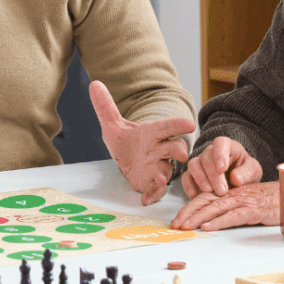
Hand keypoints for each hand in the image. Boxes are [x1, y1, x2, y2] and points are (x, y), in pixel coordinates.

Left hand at [89, 81, 194, 204]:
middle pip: (174, 148)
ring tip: (160, 177)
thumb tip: (94, 84)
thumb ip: (105, 106)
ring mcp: (157, 167)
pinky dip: (151, 194)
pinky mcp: (150, 184)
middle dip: (179, 150)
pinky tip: (144, 199)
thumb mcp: (112, 124)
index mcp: (152, 134)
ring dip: (164, 174)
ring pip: (166, 170)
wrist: (127, 160)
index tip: (189, 124)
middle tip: (182, 154)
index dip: (178, 125)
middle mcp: (159, 150)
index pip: (167, 127)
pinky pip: (155, 190)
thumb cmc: (127, 141)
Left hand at [171, 181, 279, 230]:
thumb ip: (226, 208)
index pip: (202, 199)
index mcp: (226, 193)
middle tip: (175, 225)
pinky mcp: (252, 210)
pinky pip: (233, 216)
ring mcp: (241, 202)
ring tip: (186, 226)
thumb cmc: (263, 201)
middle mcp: (231, 195)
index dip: (188, 209)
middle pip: (204, 202)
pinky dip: (219, 221)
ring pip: (215, 208)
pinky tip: (208, 227)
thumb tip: (206, 221)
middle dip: (188, 213)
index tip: (176, 221)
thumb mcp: (241, 202)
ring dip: (198, 217)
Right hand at [181, 136, 262, 198]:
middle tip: (222, 191)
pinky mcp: (192, 174)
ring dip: (200, 179)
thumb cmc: (246, 173)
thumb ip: (246, 173)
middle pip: (206, 157)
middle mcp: (211, 151)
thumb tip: (235, 179)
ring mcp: (200, 162)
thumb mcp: (253, 172)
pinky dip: (189, 186)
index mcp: (228, 146)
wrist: (239, 183)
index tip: (222, 169)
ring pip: (193, 164)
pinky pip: (186, 177)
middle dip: (213, 175)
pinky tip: (195, 196)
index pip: (220, 143)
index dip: (219, 154)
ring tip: (210, 193)